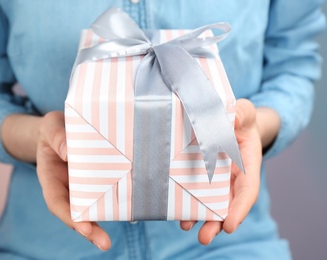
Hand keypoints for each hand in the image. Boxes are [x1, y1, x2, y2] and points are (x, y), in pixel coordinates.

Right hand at [36, 111, 110, 250]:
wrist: (62, 128)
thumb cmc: (54, 129)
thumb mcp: (50, 126)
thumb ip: (56, 136)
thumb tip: (68, 152)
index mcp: (50, 177)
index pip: (56, 200)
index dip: (68, 216)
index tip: (82, 227)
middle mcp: (66, 187)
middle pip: (75, 212)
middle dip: (88, 229)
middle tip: (104, 243)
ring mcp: (83, 186)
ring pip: (91, 207)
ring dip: (102, 223)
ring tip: (110, 241)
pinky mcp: (99, 179)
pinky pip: (106, 192)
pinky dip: (115, 203)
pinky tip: (130, 211)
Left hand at [180, 99, 263, 243]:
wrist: (229, 120)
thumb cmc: (240, 118)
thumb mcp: (244, 112)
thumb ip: (242, 114)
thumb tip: (233, 119)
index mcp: (247, 166)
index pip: (247, 191)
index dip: (239, 209)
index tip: (230, 225)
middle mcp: (232, 178)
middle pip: (227, 205)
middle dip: (216, 223)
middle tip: (204, 238)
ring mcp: (216, 179)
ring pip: (210, 203)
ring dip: (199, 218)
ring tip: (186, 227)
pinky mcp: (200, 176)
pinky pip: (194, 191)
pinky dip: (187, 202)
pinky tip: (176, 211)